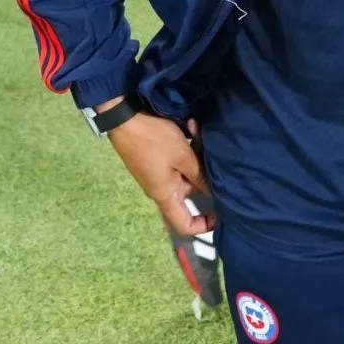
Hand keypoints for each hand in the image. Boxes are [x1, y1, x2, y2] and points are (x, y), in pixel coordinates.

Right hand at [106, 107, 212, 235]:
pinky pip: (178, 159)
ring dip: (196, 153)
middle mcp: (162, 189)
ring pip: (186, 171)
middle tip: (213, 154)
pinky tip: (190, 127)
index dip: (204, 225)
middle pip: (190, 191)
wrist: (123, 117)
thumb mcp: (183, 157)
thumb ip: (200, 176)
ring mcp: (158, 173)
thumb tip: (214, 192)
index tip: (221, 213)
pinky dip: (186, 146)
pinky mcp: (156, 159)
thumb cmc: (154, 140)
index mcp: (166, 195)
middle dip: (205, 173)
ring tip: (197, 132)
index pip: (185, 226)